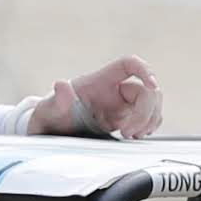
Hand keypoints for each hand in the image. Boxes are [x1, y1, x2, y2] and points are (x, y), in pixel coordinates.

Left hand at [31, 58, 161, 141]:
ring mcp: (121, 105)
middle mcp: (115, 90)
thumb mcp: (49, 110)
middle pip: (146, 90)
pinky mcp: (125, 119)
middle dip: (144, 112)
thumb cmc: (50, 116)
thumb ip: (57, 100)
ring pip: (152, 104)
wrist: (51, 132)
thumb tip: (61, 85)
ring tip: (132, 136)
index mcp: (100, 81)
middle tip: (126, 133)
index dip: (144, 70)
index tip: (151, 85)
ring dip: (149, 120)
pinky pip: (148, 117)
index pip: (128, 64)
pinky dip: (149, 126)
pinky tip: (136, 135)